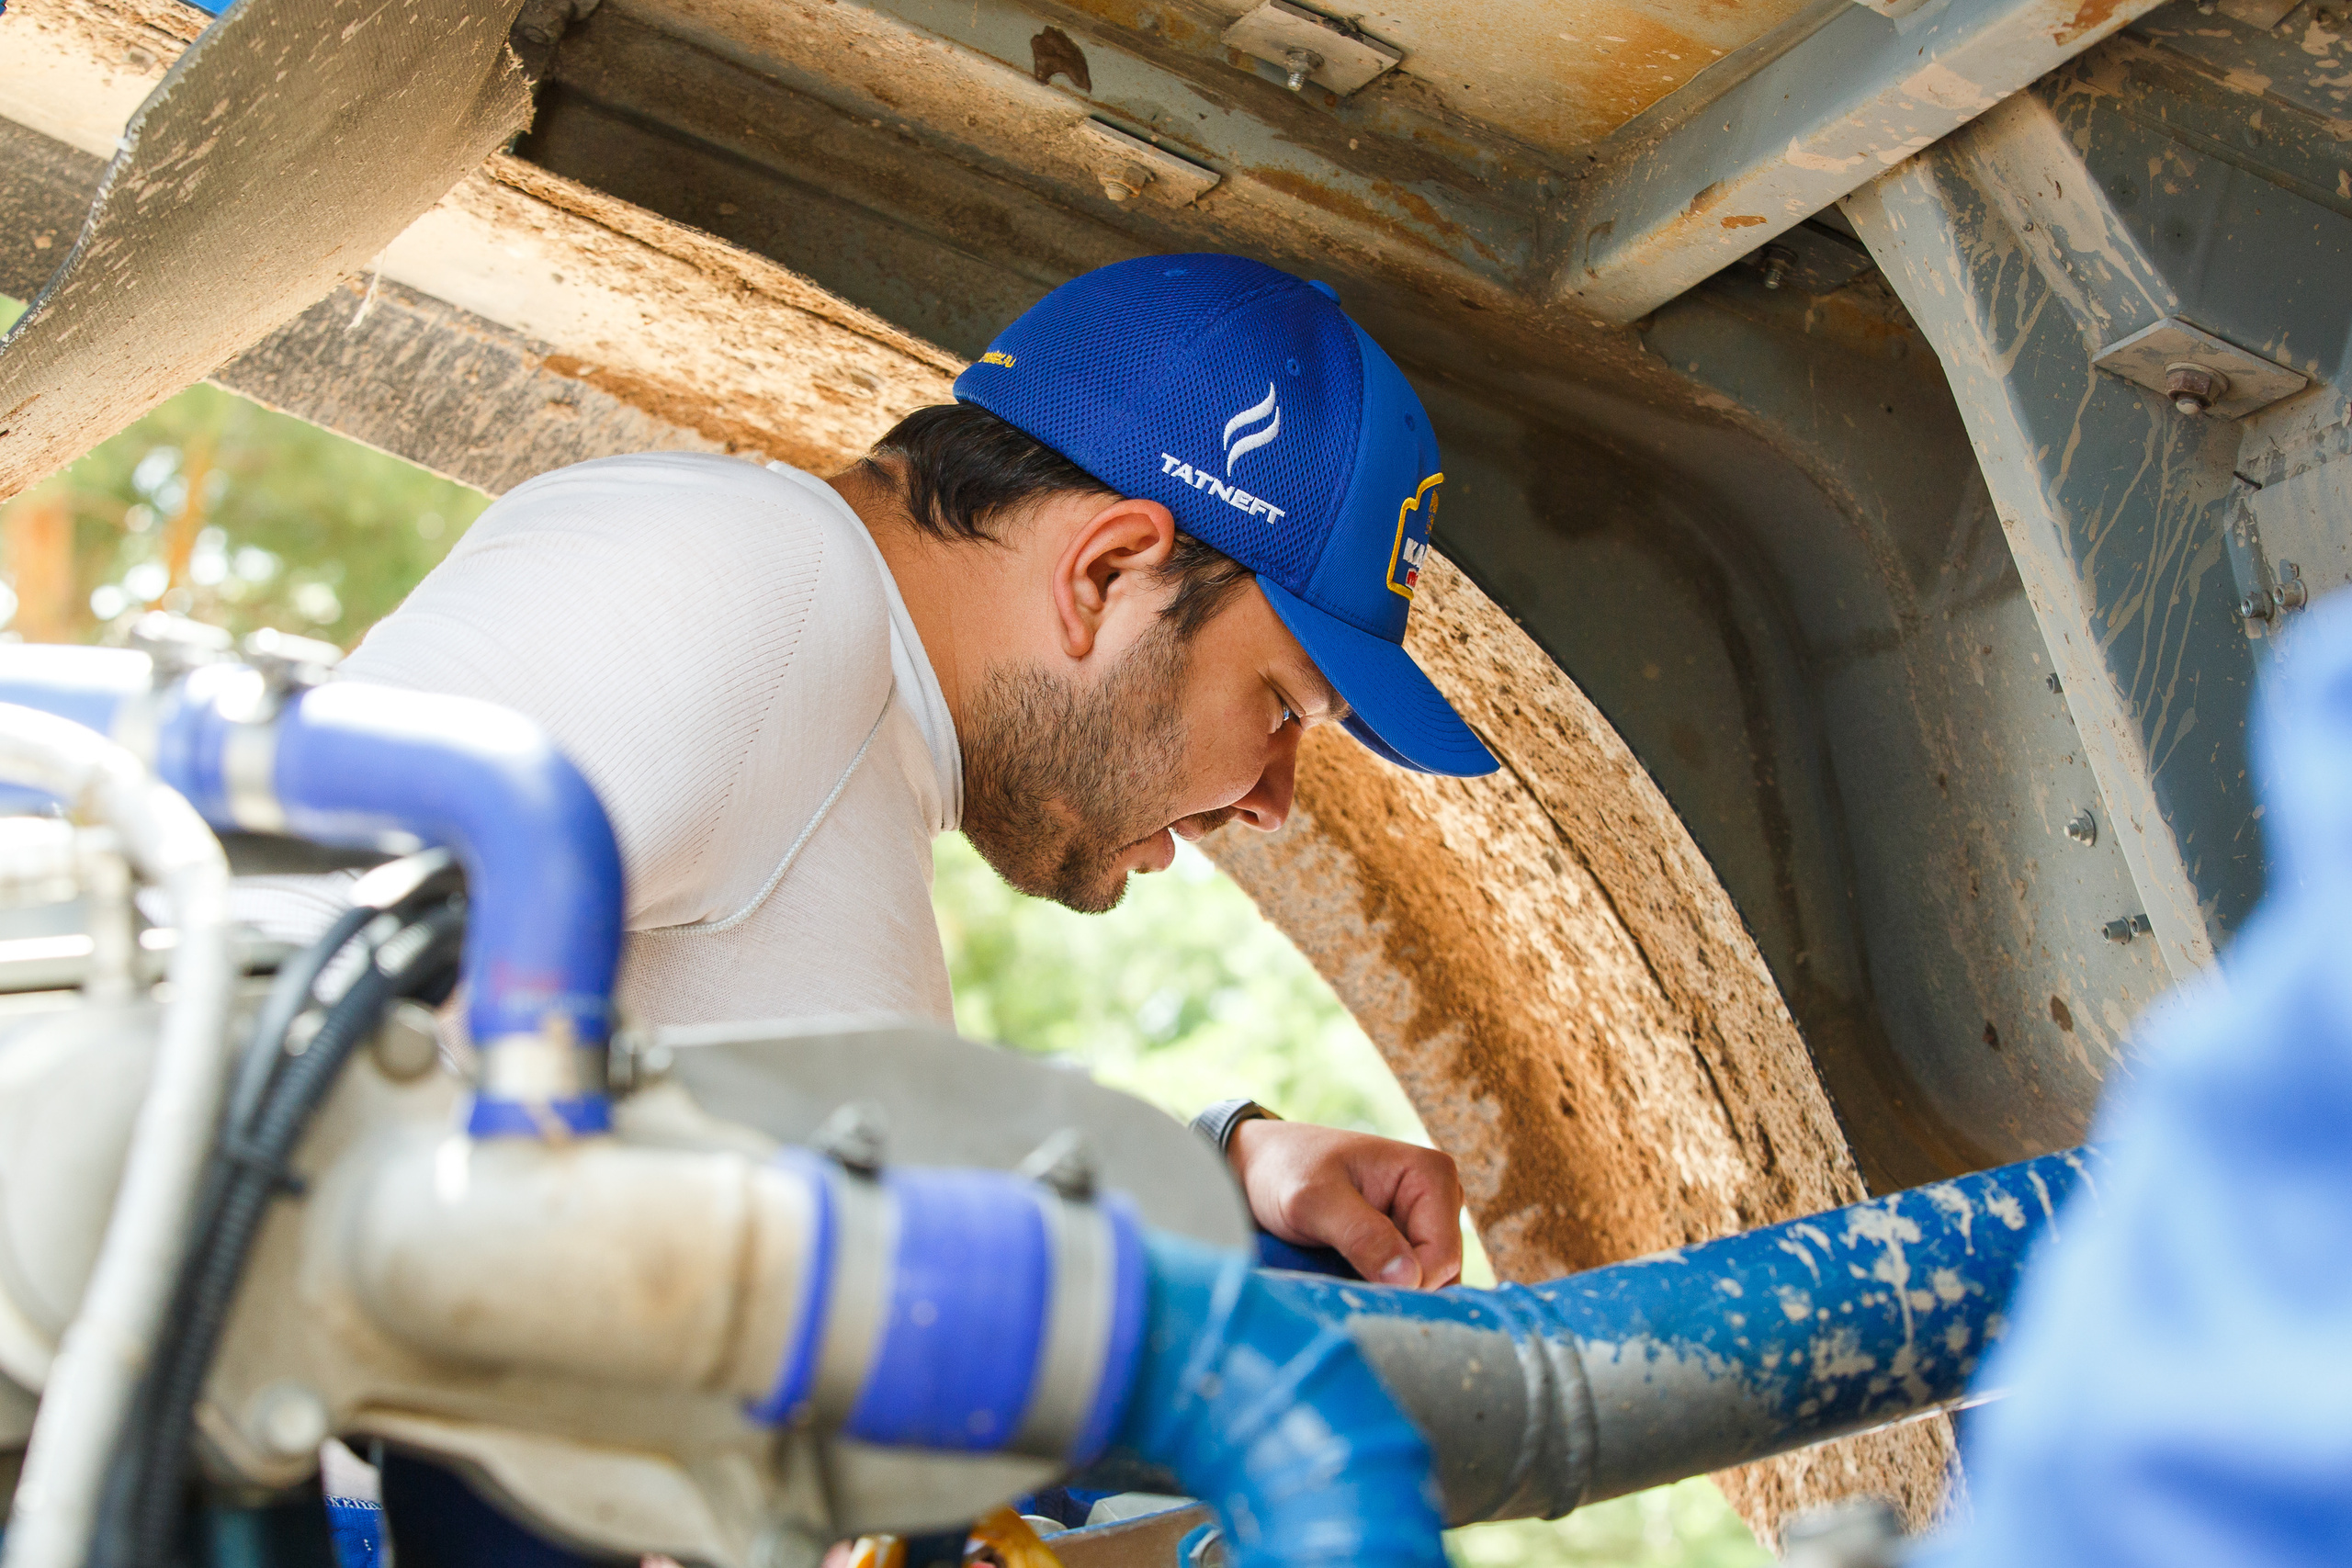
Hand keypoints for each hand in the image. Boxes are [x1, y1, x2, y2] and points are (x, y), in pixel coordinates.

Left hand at [1227, 1119, 1463, 1288]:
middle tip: (1342, 1282)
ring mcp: (1423, 1222)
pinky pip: (1408, 1283)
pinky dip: (1379, 1290)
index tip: (1355, 1285)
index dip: (1407, 1284)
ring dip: (1386, 1293)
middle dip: (1397, 1289)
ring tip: (1339, 1277)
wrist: (1257, 1166)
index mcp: (1431, 1174)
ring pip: (1426, 1284)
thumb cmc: (1283, 1171)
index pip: (1442, 1257)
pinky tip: (1345, 1279)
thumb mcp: (1313, 1200)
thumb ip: (1361, 1235)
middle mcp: (1439, 1198)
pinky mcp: (1406, 1242)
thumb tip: (1410, 1279)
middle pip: (1440, 1274)